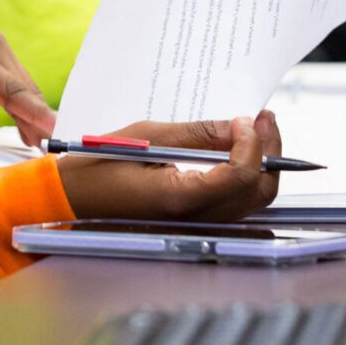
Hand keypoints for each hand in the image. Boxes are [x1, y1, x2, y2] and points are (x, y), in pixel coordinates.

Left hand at [0, 3, 55, 169]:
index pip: (11, 90)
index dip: (36, 114)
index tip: (58, 132)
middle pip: (24, 88)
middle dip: (40, 120)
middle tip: (53, 157)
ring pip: (24, 83)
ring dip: (33, 113)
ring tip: (42, 148)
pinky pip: (15, 76)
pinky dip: (23, 100)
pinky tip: (27, 128)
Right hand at [57, 112, 281, 222]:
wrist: (76, 198)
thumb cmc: (103, 165)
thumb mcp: (149, 137)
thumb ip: (198, 134)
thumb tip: (238, 126)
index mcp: (180, 199)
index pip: (239, 175)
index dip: (251, 144)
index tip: (245, 118)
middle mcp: (196, 220)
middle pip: (258, 192)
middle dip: (269, 152)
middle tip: (264, 118)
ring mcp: (199, 225)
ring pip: (253, 200)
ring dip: (262, 163)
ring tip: (255, 130)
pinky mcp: (198, 221)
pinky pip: (237, 203)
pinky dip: (246, 176)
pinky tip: (239, 151)